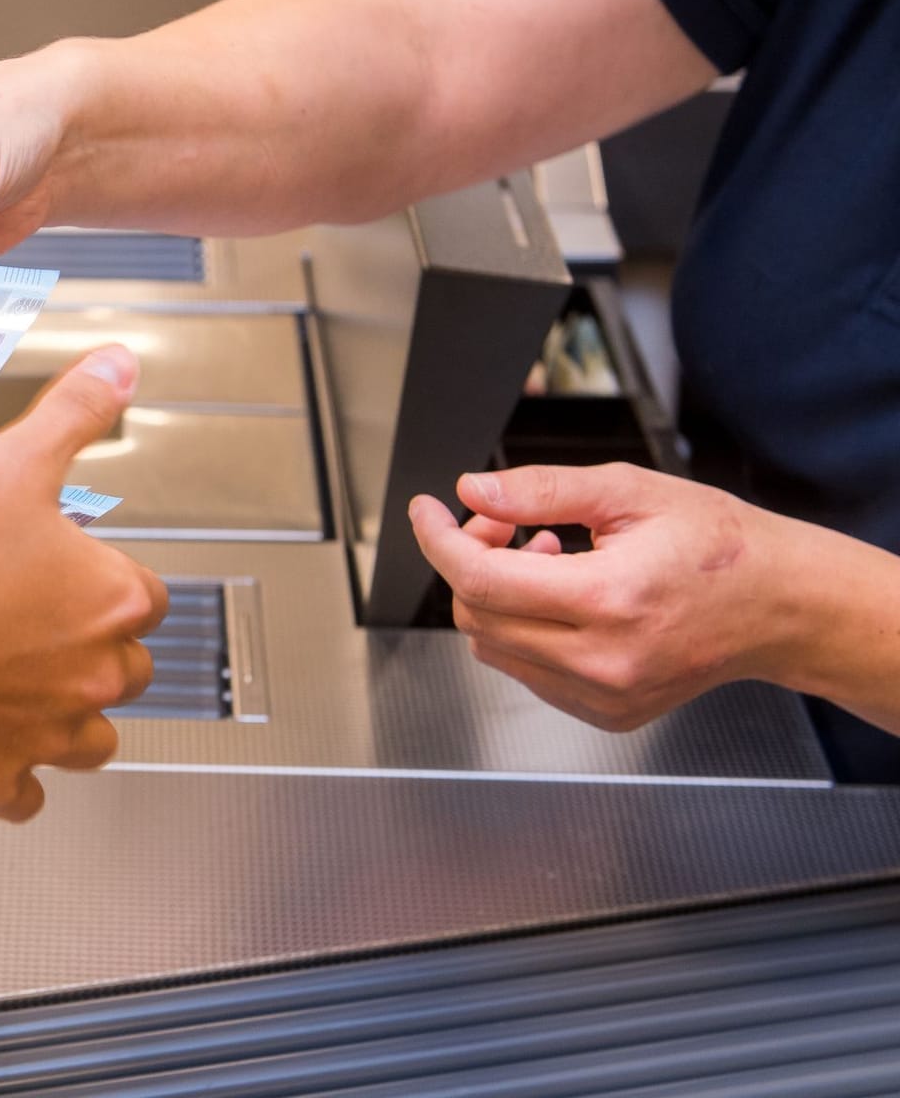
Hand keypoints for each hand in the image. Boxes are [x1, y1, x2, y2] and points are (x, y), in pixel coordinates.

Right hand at [0, 346, 167, 819]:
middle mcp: (96, 676)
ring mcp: (49, 736)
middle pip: (124, 667)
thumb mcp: (9, 463)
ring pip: (91, 739)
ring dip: (64, 714)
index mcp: (112, 600)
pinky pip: (25, 793)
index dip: (100, 577)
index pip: (144, 594)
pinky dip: (9, 772)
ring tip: (13, 680)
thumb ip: (73, 414)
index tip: (55, 569)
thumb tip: (121, 365)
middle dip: (86, 646)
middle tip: (25, 620)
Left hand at [409, 462, 812, 730]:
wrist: (779, 606)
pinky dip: (524, 629)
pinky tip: (567, 597)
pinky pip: (526, 671)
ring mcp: (603, 696)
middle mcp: (603, 661)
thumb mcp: (631, 492)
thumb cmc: (718, 545)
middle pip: (476, 614)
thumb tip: (472, 493)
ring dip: (497, 596)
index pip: (480, 579)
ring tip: (549, 556)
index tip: (426, 511)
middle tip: (505, 526)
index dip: (438, 540)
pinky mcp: (605, 714)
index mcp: (609, 601)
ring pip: (492, 646)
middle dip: (470, 560)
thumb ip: (542, 491)